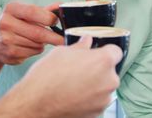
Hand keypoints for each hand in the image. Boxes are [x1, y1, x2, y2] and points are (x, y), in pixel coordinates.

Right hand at [0, 1, 62, 64]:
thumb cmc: (15, 25)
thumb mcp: (25, 13)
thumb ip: (44, 10)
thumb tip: (61, 6)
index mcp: (11, 8)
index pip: (33, 11)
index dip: (48, 17)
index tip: (56, 22)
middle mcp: (6, 23)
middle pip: (38, 32)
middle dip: (54, 37)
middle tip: (64, 39)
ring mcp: (7, 39)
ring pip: (38, 43)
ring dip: (43, 43)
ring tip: (37, 39)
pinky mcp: (10, 53)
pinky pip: (34, 52)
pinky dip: (37, 50)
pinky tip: (29, 46)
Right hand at [0, 36, 121, 117]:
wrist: (36, 103)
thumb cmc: (46, 78)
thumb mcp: (61, 52)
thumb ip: (80, 47)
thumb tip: (86, 42)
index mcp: (103, 61)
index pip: (115, 51)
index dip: (104, 51)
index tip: (96, 53)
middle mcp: (109, 80)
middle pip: (109, 70)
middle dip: (97, 68)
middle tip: (79, 68)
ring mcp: (104, 99)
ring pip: (103, 86)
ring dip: (93, 83)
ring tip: (73, 83)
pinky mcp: (98, 112)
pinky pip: (97, 100)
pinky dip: (89, 97)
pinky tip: (73, 93)